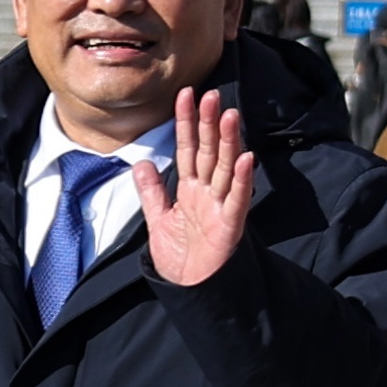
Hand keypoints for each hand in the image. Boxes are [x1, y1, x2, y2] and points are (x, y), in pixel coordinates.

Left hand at [135, 88, 257, 282]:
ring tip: (230, 115)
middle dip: (209, 123)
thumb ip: (152, 191)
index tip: (186, 95)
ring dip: (229, 142)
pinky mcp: (231, 226)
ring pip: (226, 168)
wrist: (190, 290)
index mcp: (191, 189)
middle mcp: (208, 193)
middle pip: (209, 152)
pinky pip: (238, 199)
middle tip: (211, 95)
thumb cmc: (180, 258)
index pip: (188, 149)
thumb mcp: (158, 220)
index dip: (187, 122)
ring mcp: (221, 207)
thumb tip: (140, 163)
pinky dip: (243, 179)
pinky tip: (246, 158)